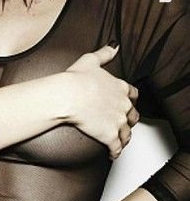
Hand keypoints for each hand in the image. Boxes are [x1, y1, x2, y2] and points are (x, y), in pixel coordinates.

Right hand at [64, 44, 139, 159]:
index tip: (127, 103)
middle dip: (130, 120)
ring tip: (120, 142)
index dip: (131, 100)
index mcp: (119, 88)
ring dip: (124, 138)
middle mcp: (122, 105)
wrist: (68, 96)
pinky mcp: (109, 135)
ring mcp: (117, 121)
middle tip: (124, 123)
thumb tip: (114, 45)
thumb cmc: (75, 79)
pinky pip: (116, 147)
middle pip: (133, 116)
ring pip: (127, 133)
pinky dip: (115, 152)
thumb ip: (104, 53)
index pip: (133, 95)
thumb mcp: (90, 60)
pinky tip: (112, 155)